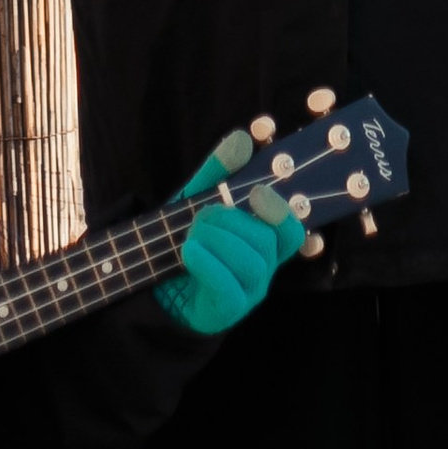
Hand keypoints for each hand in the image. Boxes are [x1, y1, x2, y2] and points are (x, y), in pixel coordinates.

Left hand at [158, 137, 303, 334]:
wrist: (157, 281)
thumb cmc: (188, 239)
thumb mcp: (198, 200)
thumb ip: (219, 172)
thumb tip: (242, 138)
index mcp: (263, 241)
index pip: (290, 229)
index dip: (280, 211)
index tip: (257, 192)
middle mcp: (263, 267)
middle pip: (266, 241)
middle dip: (231, 221)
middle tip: (201, 216)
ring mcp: (249, 291)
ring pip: (251, 263)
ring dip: (217, 240)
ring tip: (191, 234)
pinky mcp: (228, 310)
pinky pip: (229, 287)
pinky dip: (207, 264)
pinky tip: (188, 251)